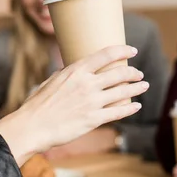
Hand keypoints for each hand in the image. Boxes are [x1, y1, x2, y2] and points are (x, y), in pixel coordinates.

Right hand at [0, 45, 147, 165]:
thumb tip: (73, 69)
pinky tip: (136, 106)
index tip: (132, 50)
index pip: (106, 54)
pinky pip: (118, 112)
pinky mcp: (94, 119)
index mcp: (76, 70)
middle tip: (139, 74)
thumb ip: (66, 74)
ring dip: (137, 88)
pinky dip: (130, 108)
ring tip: (144, 86)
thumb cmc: (38, 104)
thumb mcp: (51, 81)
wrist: (33, 127)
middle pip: (119, 73)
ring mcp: (92, 101)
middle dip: (133, 72)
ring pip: (123, 91)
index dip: (123, 50)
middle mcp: (87, 83)